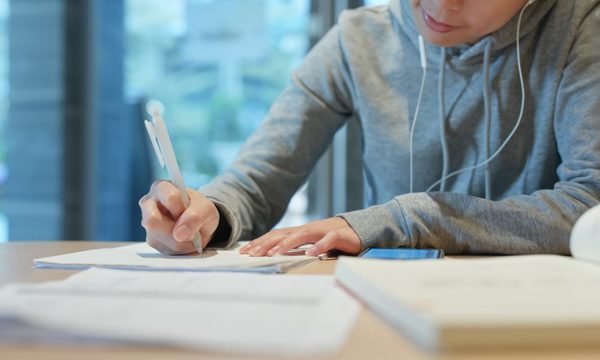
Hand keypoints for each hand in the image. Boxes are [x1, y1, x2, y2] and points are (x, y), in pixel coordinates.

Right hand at [139, 180, 219, 254]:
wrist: (200, 222)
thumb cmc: (200, 210)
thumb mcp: (206, 209)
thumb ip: (195, 217)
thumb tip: (179, 235)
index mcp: (161, 188)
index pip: (169, 198)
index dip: (182, 209)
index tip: (191, 212)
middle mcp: (149, 204)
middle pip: (153, 221)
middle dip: (175, 230)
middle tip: (190, 228)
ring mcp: (147, 223)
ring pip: (158, 238)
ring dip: (180, 242)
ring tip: (190, 236)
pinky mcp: (151, 239)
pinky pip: (163, 249)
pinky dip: (179, 249)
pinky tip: (185, 241)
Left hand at [239, 217, 360, 256]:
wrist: (360, 229)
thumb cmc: (334, 239)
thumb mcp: (311, 243)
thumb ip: (297, 247)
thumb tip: (275, 255)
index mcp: (300, 232)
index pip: (276, 235)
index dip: (260, 242)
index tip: (245, 251)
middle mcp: (308, 229)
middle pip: (283, 234)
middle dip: (266, 243)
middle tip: (251, 253)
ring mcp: (323, 231)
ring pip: (301, 235)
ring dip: (286, 244)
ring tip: (273, 254)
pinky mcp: (339, 236)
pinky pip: (328, 240)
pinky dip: (319, 246)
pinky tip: (311, 253)